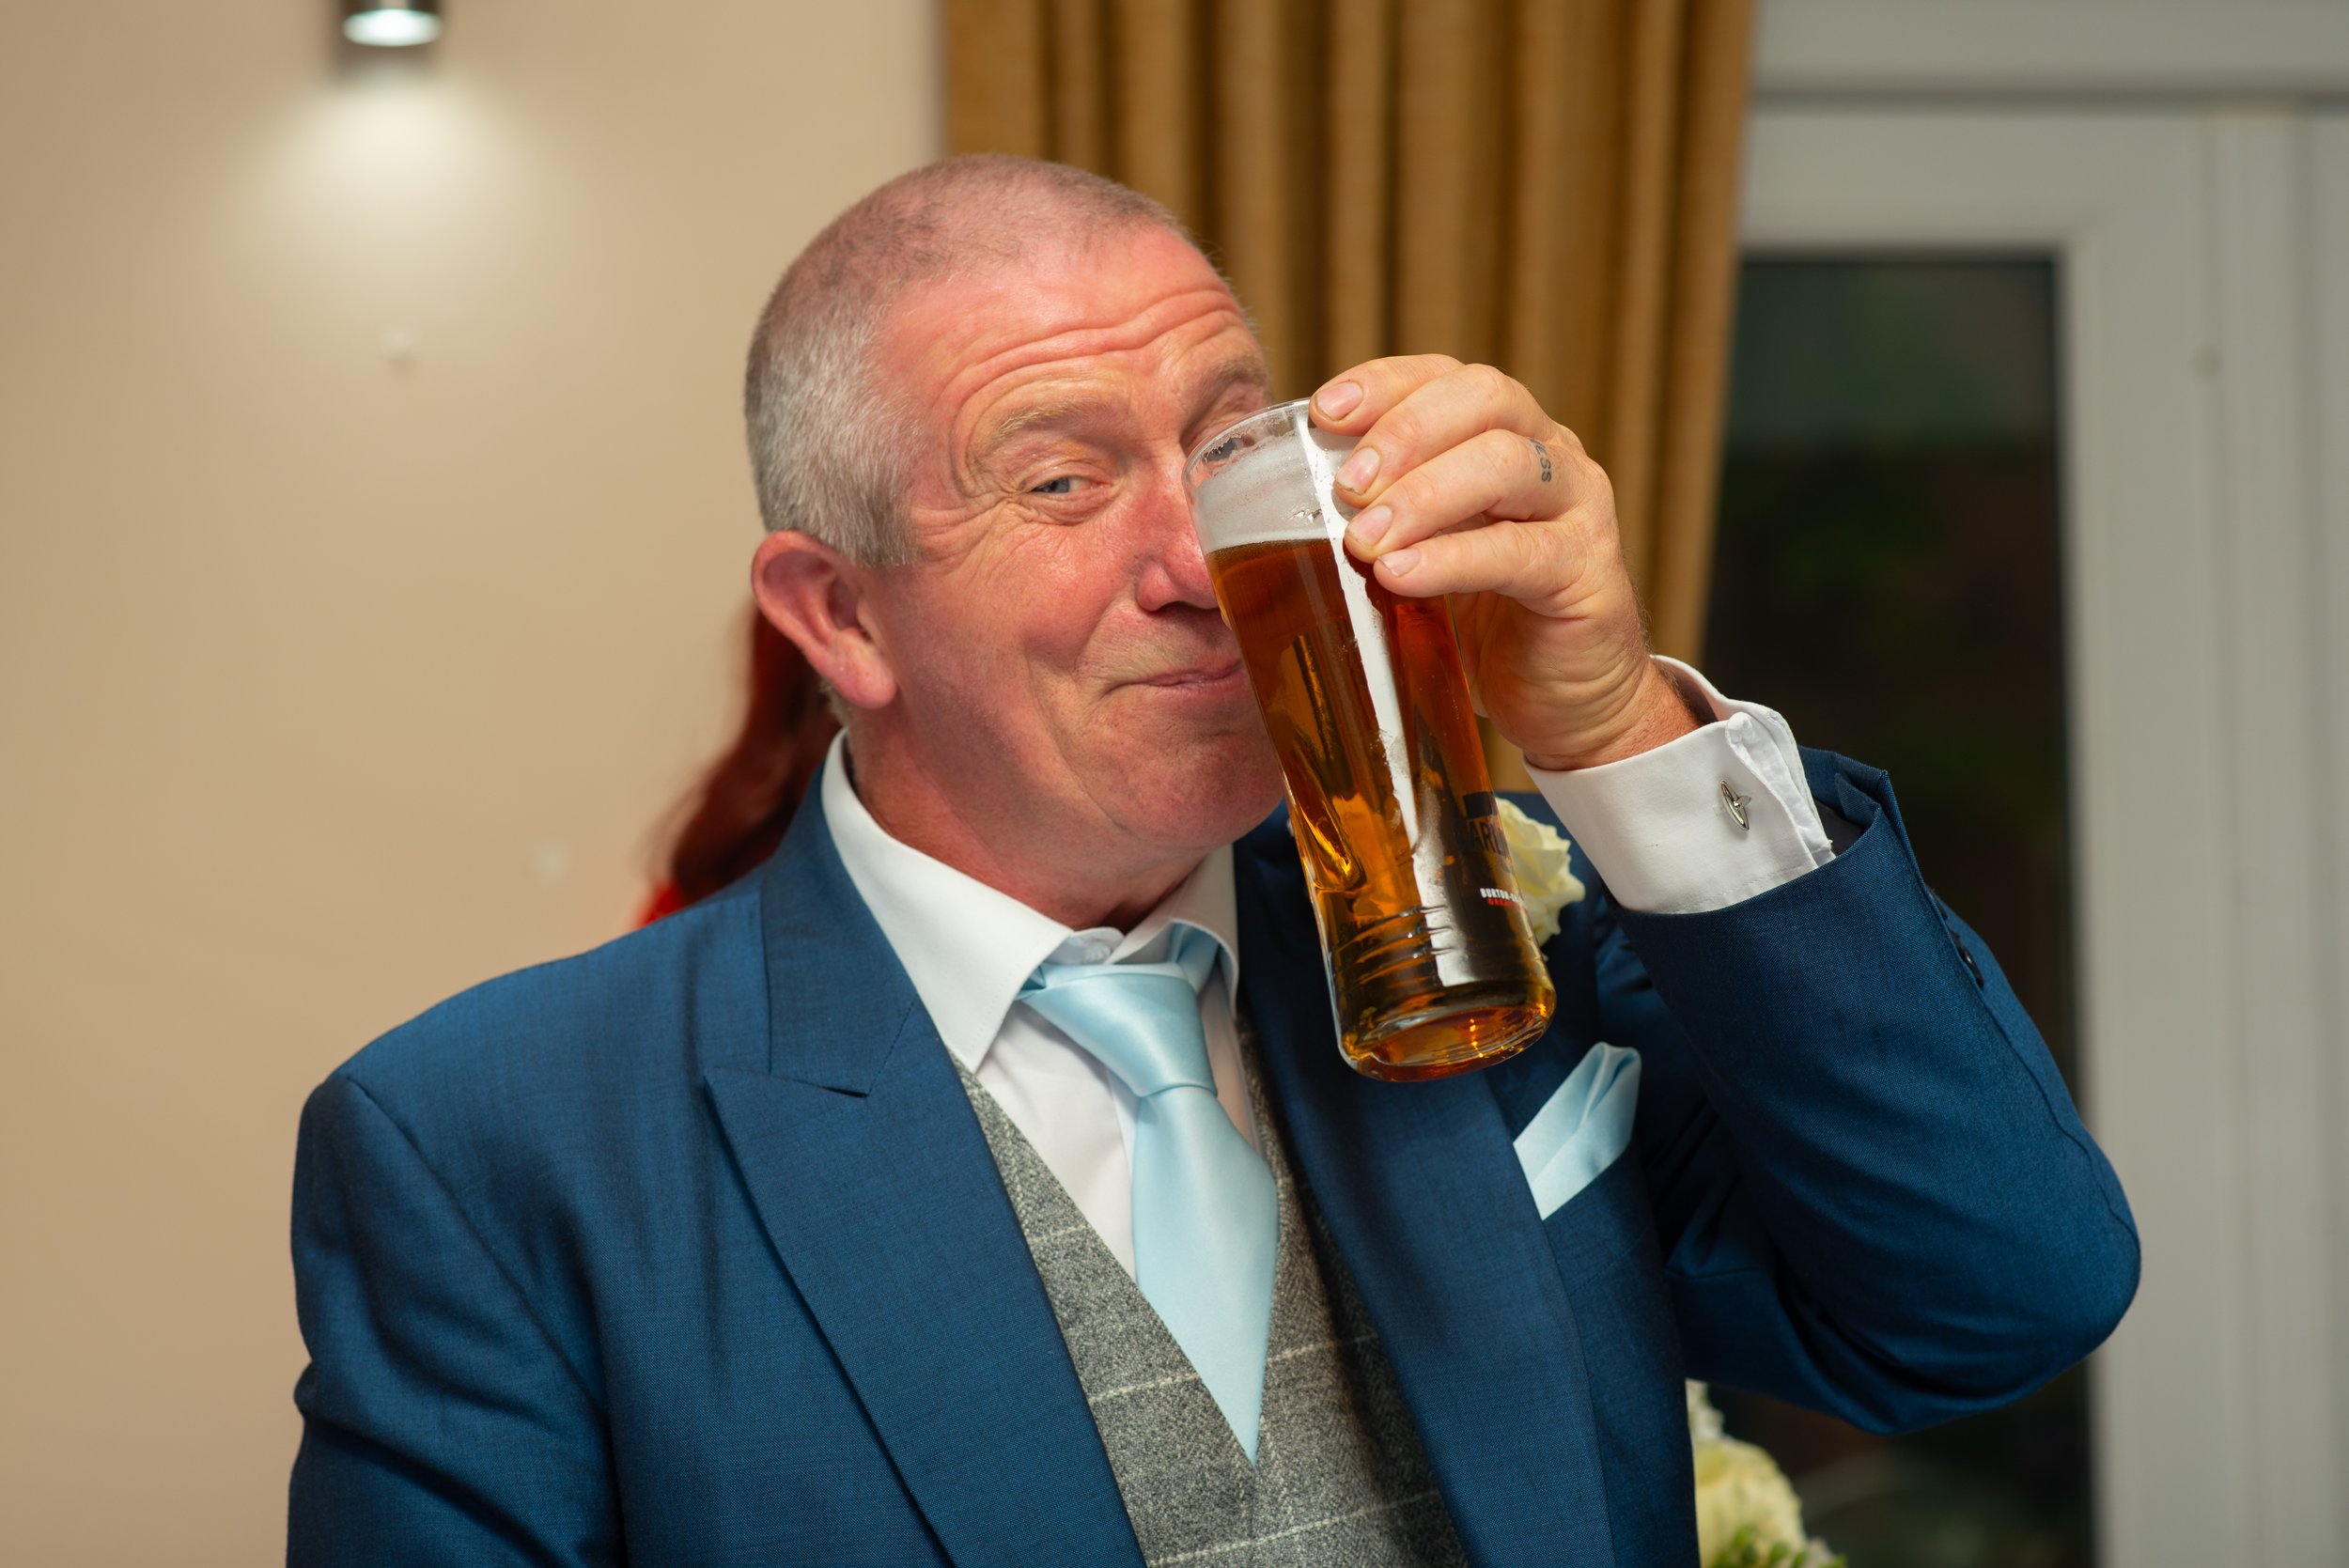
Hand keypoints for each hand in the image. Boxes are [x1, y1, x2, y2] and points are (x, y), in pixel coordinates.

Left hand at [1309, 356, 1701, 771]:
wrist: (1565, 700)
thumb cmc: (1482, 623)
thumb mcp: (1422, 557)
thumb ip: (1378, 522)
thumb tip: (1278, 517)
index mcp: (1505, 436)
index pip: (1448, 377)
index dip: (1386, 383)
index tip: (1325, 412)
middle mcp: (1552, 455)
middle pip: (1485, 399)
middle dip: (1405, 432)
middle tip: (1347, 486)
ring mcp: (1580, 508)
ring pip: (1508, 464)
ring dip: (1424, 494)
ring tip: (1364, 539)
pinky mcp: (1589, 572)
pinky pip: (1521, 551)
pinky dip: (1453, 559)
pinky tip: (1402, 576)